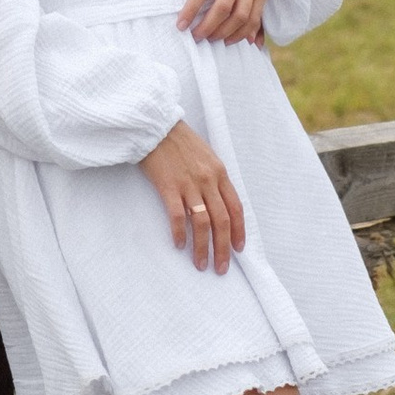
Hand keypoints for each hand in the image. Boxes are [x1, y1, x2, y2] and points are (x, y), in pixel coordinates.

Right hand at [140, 120, 246, 274]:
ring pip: (202, 223)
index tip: (238, 249)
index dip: (239, 231)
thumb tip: (219, 204)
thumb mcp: (206, 156)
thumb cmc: (180, 141)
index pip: (236, 208)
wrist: (155, 126)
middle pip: (222, 220)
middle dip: (223, 248)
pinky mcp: (169, 186)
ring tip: (201, 264)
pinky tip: (179, 245)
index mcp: (220, 173)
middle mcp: (208, 180)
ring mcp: (189, 184)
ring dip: (203, 247)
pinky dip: (180, 233)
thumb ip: (214, 178)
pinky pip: (178, 216)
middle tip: (221, 267)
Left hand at [171, 0, 278, 44]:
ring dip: (225, 32)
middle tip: (196, 36)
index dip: (190, 11)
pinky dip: (245, 32)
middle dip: (208, 27)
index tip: (181, 25)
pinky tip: (233, 39)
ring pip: (241, 17)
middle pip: (223, 8)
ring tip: (212, 38)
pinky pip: (256, 17)